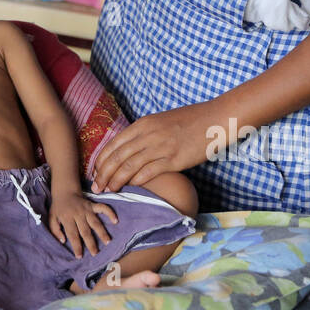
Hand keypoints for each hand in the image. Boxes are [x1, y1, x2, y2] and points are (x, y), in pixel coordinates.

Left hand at [48, 190, 117, 257]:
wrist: (64, 191)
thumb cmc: (58, 207)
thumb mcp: (52, 218)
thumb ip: (55, 230)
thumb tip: (63, 241)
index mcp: (67, 218)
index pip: (72, 235)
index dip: (76, 246)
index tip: (79, 256)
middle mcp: (78, 214)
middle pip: (85, 231)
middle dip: (90, 243)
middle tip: (95, 253)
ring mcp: (86, 209)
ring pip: (95, 222)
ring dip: (102, 232)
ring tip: (107, 241)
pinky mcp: (92, 205)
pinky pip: (102, 208)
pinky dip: (110, 213)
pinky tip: (115, 221)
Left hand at [91, 103, 213, 193]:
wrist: (215, 119)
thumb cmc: (189, 121)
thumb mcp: (161, 121)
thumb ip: (145, 133)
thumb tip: (130, 147)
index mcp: (143, 124)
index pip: (114, 144)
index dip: (101, 160)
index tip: (95, 172)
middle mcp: (148, 134)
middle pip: (117, 157)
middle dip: (103, 173)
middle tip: (95, 187)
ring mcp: (160, 147)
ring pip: (129, 166)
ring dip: (116, 181)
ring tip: (108, 191)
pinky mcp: (174, 159)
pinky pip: (149, 172)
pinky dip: (136, 181)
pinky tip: (130, 188)